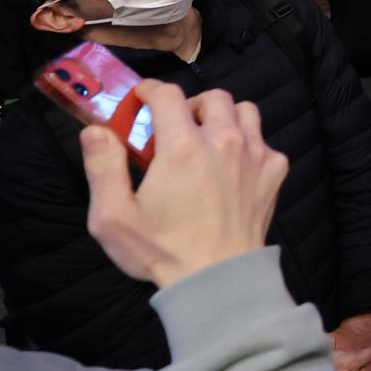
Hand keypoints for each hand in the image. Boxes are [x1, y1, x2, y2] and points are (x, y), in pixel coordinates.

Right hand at [81, 81, 287, 289]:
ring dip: (224, 118)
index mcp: (183, 147)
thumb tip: (95, 130)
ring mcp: (256, 154)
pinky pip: (264, 141)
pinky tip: (232, 168)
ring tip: (207, 140)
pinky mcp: (275, 170)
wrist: (218, 280)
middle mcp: (224, 141)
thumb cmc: (162, 251)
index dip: (150, 91)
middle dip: (190, 104)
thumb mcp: (113, 216)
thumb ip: (103, 167)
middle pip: (213, 97)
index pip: (168, 95)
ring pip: (244, 111)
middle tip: (176, 127)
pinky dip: (249, 144)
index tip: (142, 98)